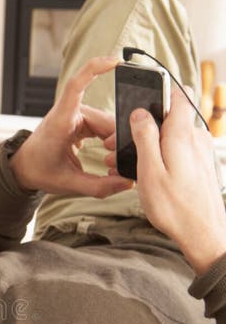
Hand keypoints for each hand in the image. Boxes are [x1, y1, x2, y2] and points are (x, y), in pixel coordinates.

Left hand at [9, 56, 132, 197]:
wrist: (25, 167)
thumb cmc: (40, 170)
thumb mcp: (68, 183)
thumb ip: (99, 186)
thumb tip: (128, 182)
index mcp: (61, 120)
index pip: (76, 86)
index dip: (94, 69)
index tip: (114, 61)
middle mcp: (71, 112)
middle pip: (107, 119)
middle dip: (117, 142)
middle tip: (113, 166)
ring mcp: (78, 115)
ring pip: (110, 125)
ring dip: (115, 144)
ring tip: (108, 165)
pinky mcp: (84, 121)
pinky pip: (107, 127)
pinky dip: (112, 142)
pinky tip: (109, 157)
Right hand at [109, 87, 225, 273]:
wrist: (204, 234)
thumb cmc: (175, 207)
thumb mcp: (150, 171)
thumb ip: (145, 138)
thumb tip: (141, 113)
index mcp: (182, 135)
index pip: (179, 94)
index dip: (161, 89)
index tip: (143, 93)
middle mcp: (196, 138)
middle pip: (170, 117)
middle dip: (144, 125)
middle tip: (118, 144)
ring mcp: (201, 152)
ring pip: (172, 136)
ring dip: (150, 144)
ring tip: (127, 165)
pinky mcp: (201, 165)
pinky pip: (179, 151)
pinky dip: (161, 156)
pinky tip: (147, 174)